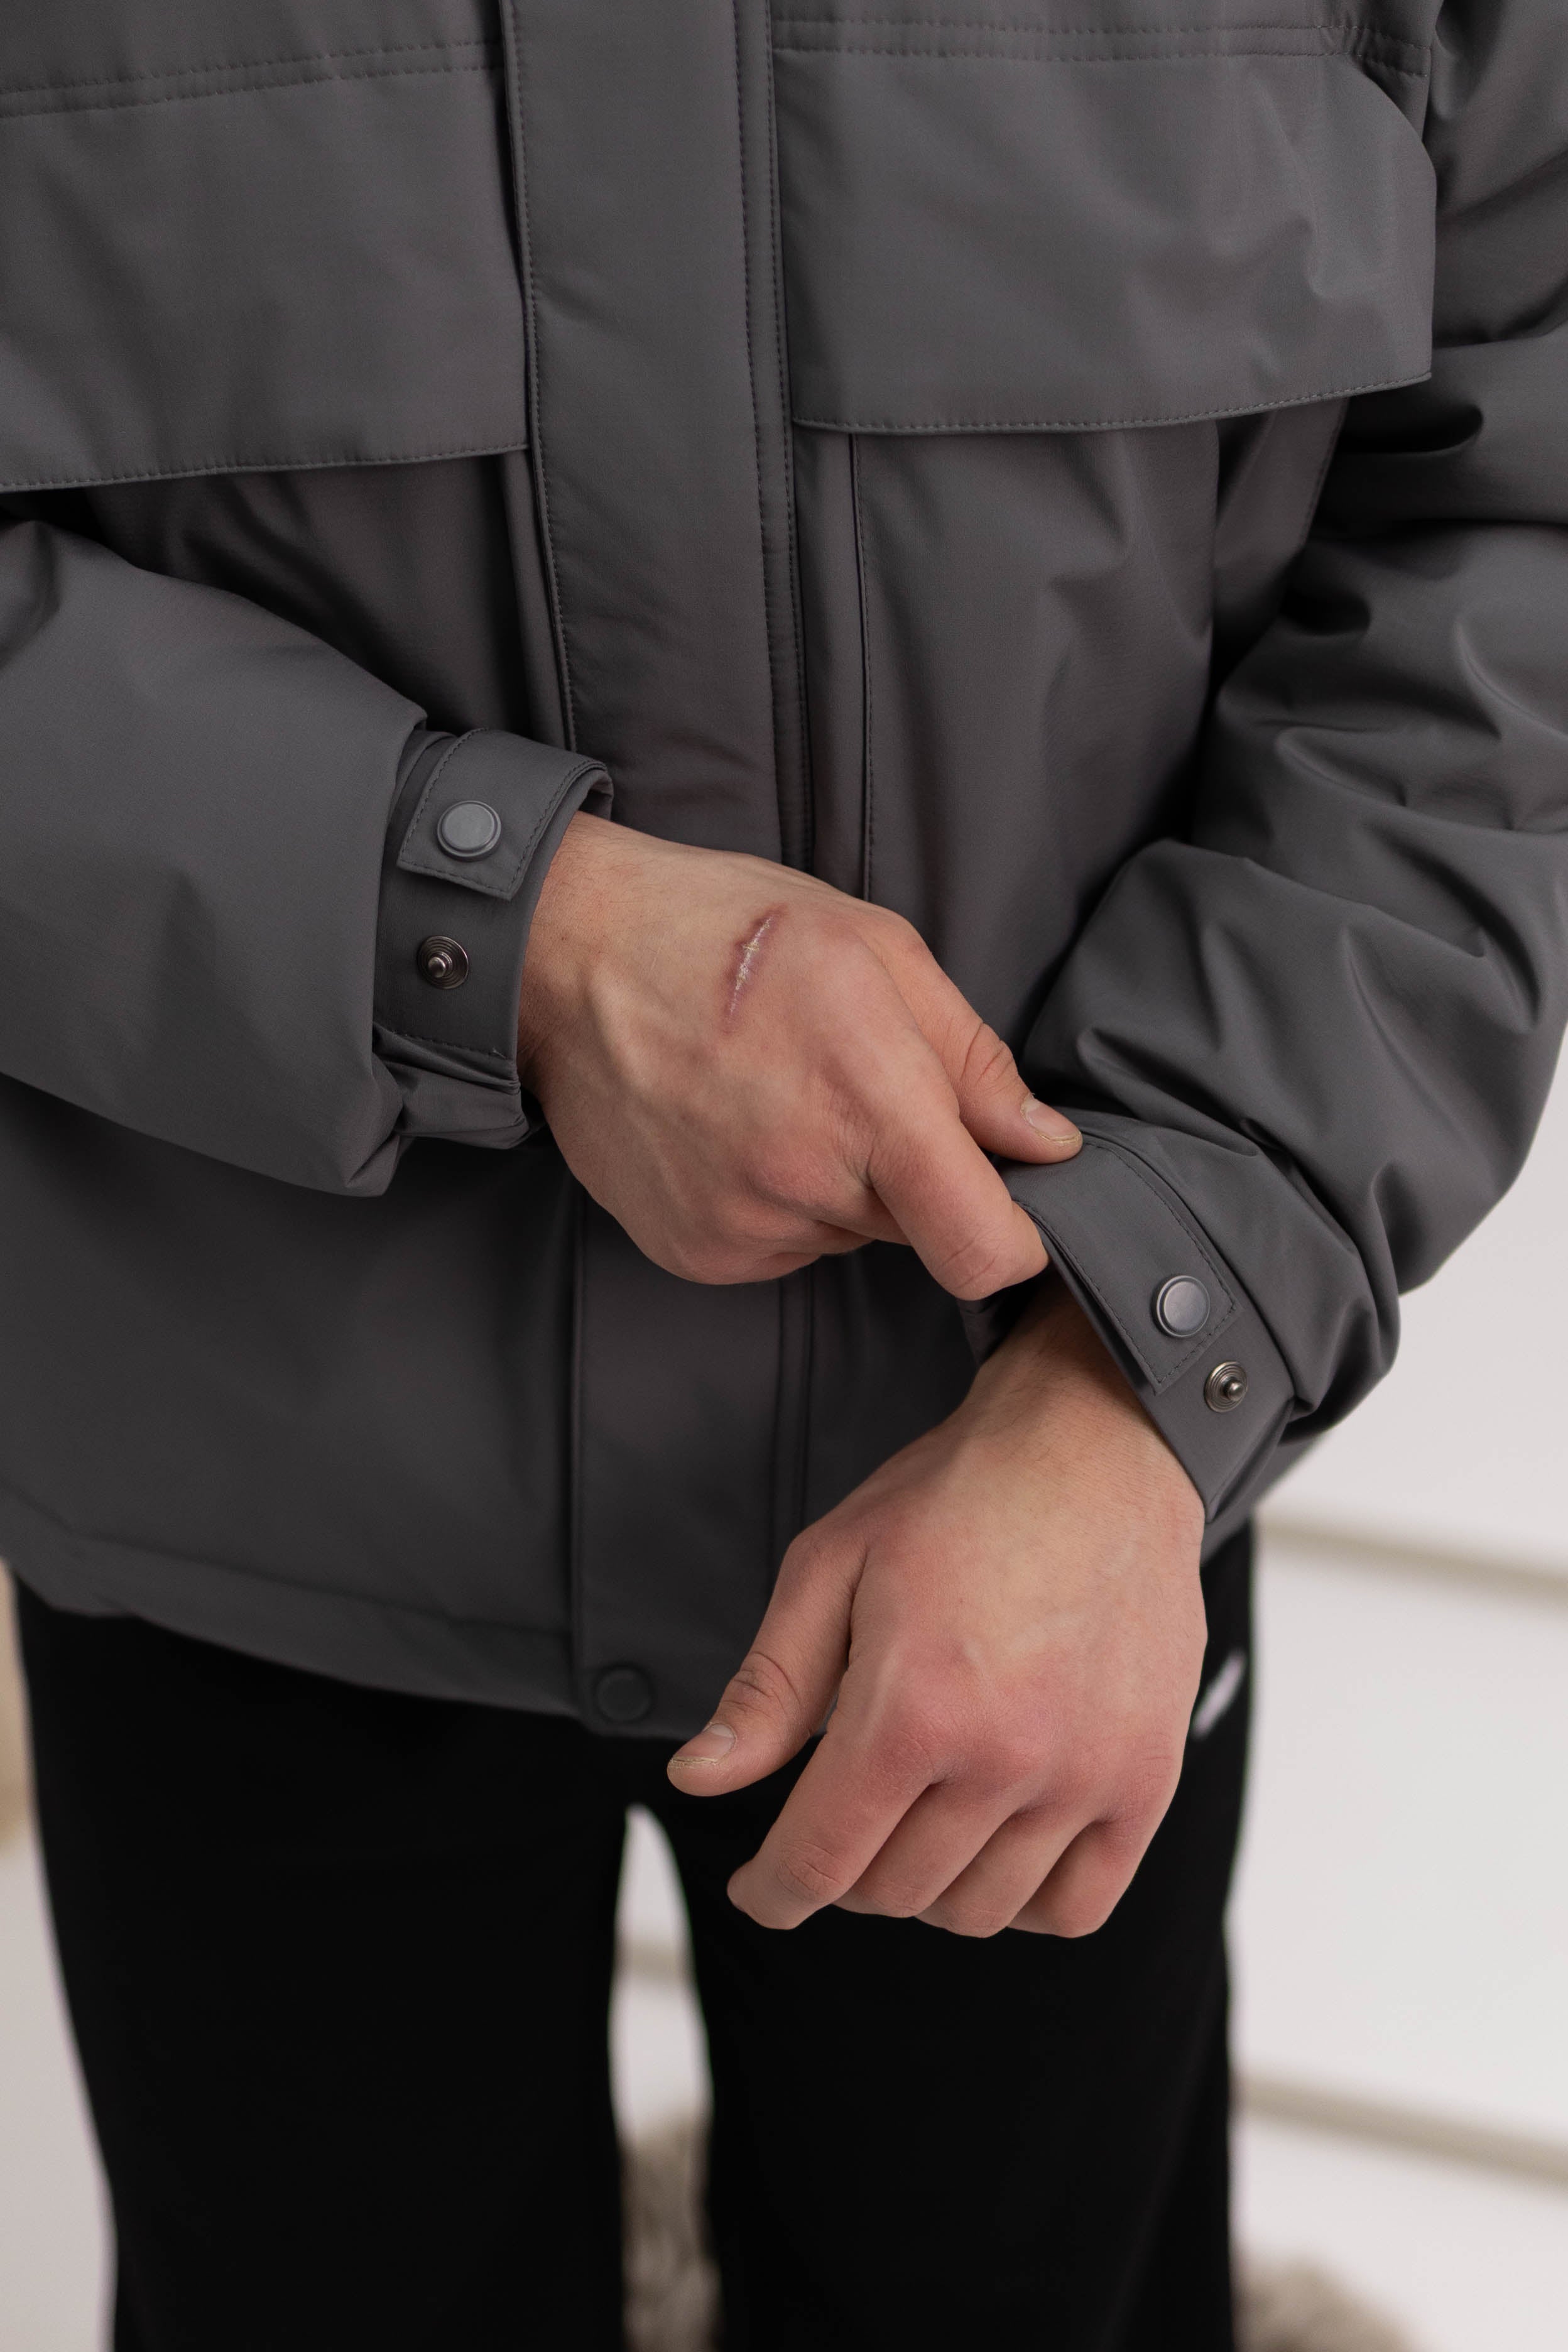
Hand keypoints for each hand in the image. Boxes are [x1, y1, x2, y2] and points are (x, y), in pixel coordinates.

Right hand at [516, 814, 1079, 1295]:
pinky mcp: (696, 1250)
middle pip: (919, 1229)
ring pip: (848, 1232)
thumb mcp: (877, 950)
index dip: (1014, 1240)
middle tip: (852, 1086)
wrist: (573, 958)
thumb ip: (972, 1059)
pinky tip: (737, 1127)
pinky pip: (781, 1245)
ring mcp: (743, 1226)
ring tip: (779, 1093)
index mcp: (869, 1102)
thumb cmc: (730, 933)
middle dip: (912, 1173)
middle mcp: (804, 1181)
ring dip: (839, 1182)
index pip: (981, 1249)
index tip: (1011, 1203)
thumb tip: (1046, 1144)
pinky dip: (777, 1200)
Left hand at [667, 1282, 1206, 1936]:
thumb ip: (767, 1689)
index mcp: (910, 1708)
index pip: (821, 1861)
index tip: (757, 1891)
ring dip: (927, 1886)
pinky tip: (994, 1849)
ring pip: (977, 1910)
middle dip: (844, 1871)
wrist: (1096, 1446)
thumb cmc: (957, 1498)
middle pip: (893, 1890)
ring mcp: (1085, 1776)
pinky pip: (1077, 1907)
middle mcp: (1004, 1757)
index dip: (773, 1892)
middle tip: (842, 1815)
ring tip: (915, 1821)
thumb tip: (697, 1778)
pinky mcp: (1146, 1779)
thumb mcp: (830, 1567)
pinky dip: (1023, 1903)